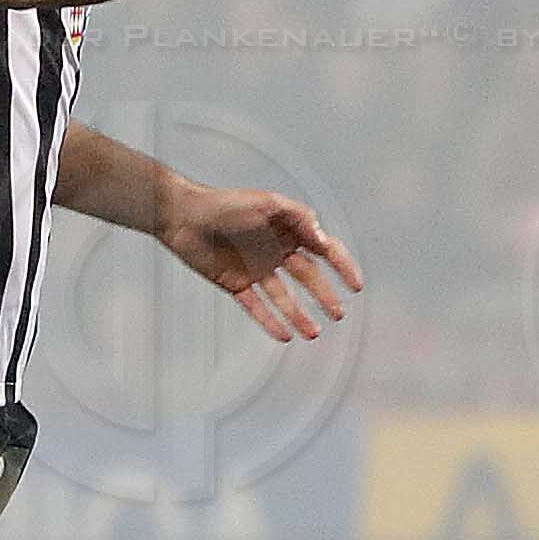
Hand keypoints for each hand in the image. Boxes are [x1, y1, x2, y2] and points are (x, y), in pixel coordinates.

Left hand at [158, 182, 361, 344]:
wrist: (182, 216)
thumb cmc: (224, 203)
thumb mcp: (266, 203)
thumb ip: (298, 217)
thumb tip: (324, 239)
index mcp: (288, 230)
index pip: (324, 249)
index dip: (343, 266)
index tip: (356, 285)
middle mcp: (276, 251)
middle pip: (308, 278)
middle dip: (324, 296)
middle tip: (338, 314)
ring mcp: (256, 269)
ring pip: (284, 297)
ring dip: (299, 315)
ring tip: (313, 334)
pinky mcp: (235, 283)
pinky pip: (256, 306)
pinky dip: (269, 321)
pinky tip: (284, 336)